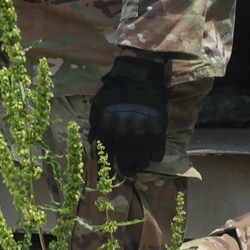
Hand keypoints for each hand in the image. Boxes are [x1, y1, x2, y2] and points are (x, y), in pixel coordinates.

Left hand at [89, 55, 168, 175]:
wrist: (139, 75)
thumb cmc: (115, 90)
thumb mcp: (98, 104)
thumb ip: (94, 124)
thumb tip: (92, 141)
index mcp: (106, 125)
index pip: (106, 152)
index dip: (108, 166)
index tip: (110, 174)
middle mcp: (122, 129)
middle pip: (124, 158)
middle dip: (127, 169)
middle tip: (129, 172)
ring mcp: (141, 128)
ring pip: (141, 157)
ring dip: (141, 164)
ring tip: (141, 165)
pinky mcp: (157, 126)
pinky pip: (157, 148)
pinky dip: (156, 156)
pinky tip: (154, 157)